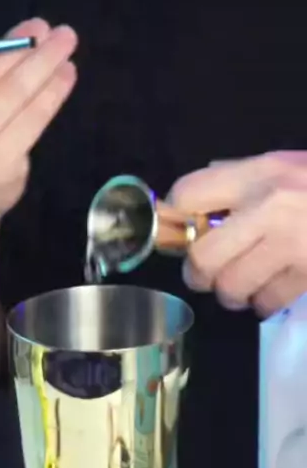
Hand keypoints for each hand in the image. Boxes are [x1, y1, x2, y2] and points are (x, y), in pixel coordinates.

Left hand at [168, 152, 306, 316]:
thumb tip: (192, 199)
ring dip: (232, 293)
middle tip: (205, 272)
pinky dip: (264, 303)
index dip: (177, 215)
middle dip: (198, 271)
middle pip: (203, 256)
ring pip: (232, 288)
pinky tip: (273, 290)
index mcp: (260, 173)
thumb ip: (240, 176)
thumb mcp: (287, 163)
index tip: (182, 226)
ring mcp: (292, 246)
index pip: (189, 194)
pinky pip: (266, 303)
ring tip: (242, 284)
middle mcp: (270, 208)